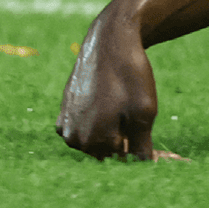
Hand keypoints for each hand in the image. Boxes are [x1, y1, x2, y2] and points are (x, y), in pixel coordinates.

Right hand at [56, 8, 181, 160]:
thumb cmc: (130, 75)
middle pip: (106, 151)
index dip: (138, 143)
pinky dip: (97, 120)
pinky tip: (106, 99)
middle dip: (123, 138)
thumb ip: (142, 145)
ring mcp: (65, 125)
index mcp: (93, 140)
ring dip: (110, 129)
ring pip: (95, 140)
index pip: (122, 159)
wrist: (109, 41)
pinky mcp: (63, 112)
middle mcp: (73, 138)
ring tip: (119, 102)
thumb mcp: (145, 110)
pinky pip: (84, 127)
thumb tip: (143, 166)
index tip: (143, 122)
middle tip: (132, 108)